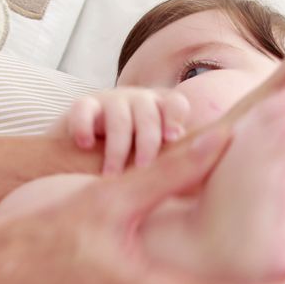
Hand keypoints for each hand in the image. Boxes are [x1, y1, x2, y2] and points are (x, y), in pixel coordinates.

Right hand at [49, 88, 189, 174]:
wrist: (83, 154)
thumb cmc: (130, 161)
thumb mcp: (156, 159)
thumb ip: (176, 163)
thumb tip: (201, 182)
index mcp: (161, 110)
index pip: (175, 104)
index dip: (175, 118)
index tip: (172, 140)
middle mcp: (138, 101)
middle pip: (148, 113)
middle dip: (147, 142)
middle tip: (143, 169)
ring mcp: (110, 101)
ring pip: (118, 116)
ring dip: (116, 147)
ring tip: (111, 175)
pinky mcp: (83, 106)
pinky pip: (83, 110)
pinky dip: (84, 126)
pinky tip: (85, 145)